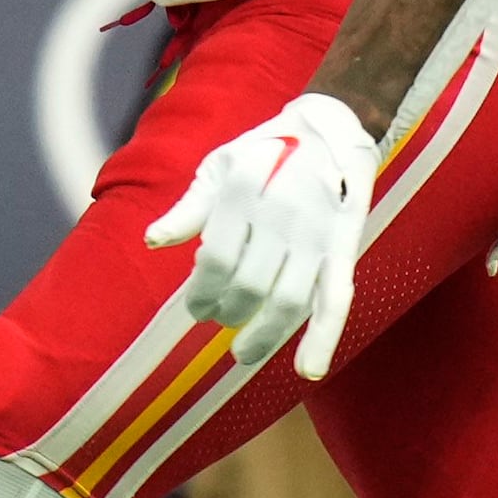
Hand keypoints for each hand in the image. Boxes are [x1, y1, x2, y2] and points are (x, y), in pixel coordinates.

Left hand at [144, 90, 378, 380]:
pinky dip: (324, 337)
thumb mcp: (219, 166)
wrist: (331, 127)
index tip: (195, 306)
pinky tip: (308, 370)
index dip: (202, 289)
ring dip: (262, 335)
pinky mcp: (344, 247)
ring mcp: (317, 231)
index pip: (216, 257)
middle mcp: (282, 211)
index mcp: (245, 188)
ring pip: (288, 300)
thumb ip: (190, 208)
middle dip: (226, 312)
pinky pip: (336, 298)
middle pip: (248, 284)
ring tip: (242, 353)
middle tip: (216, 319)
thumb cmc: (263, 150)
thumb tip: (153, 242)